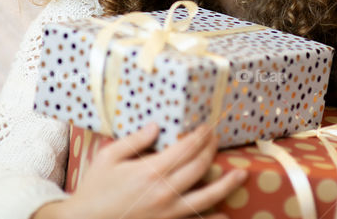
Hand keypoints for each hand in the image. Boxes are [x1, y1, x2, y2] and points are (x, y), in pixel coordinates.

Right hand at [33, 123, 246, 218]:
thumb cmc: (95, 188)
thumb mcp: (109, 157)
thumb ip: (136, 140)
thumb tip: (158, 125)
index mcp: (151, 171)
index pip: (186, 148)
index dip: (201, 135)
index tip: (208, 126)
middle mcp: (164, 192)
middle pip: (200, 167)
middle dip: (212, 149)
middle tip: (217, 138)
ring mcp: (168, 212)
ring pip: (206, 197)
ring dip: (226, 184)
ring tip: (241, 175)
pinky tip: (225, 216)